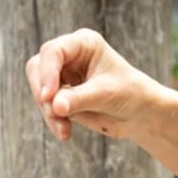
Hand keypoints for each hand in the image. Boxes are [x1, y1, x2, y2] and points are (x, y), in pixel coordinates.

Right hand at [25, 28, 160, 141]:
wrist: (139, 114)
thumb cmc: (130, 94)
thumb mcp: (106, 94)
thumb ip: (79, 98)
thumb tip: (54, 106)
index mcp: (83, 43)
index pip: (53, 51)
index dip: (47, 73)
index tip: (48, 97)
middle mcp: (70, 56)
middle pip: (38, 68)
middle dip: (44, 94)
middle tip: (55, 115)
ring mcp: (63, 76)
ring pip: (40, 90)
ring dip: (48, 112)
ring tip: (64, 131)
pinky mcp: (62, 96)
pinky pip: (47, 107)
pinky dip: (53, 121)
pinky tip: (65, 133)